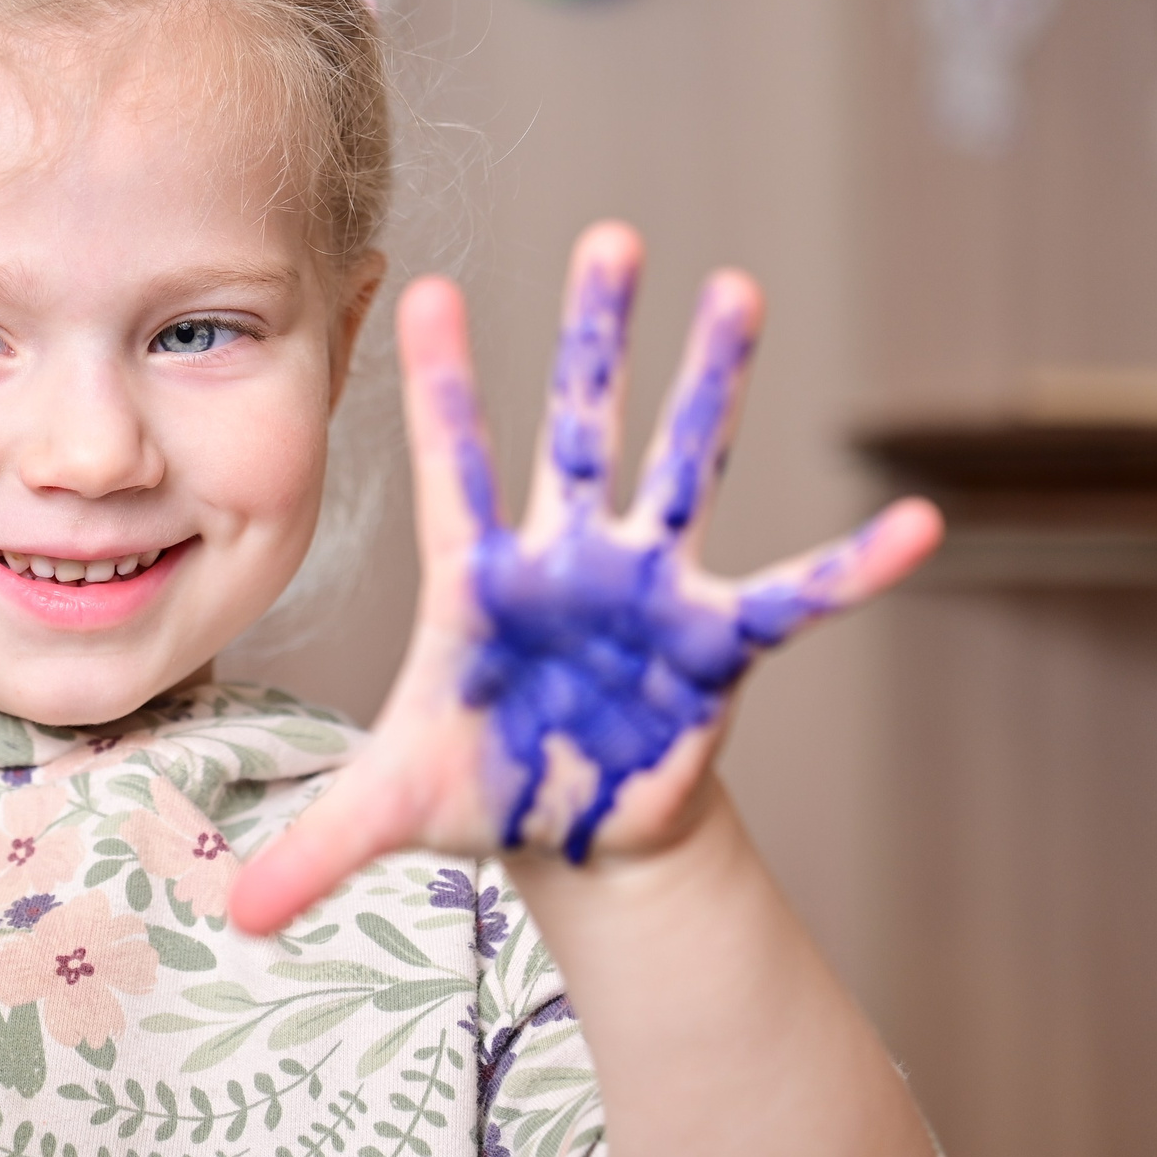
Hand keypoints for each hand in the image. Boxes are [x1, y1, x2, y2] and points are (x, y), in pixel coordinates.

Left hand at [233, 224, 940, 930]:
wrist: (568, 821)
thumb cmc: (477, 783)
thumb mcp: (393, 811)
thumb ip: (318, 847)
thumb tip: (236, 918)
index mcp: (478, 579)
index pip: (452, 465)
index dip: (440, 383)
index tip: (420, 284)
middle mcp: (567, 559)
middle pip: (580, 429)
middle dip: (595, 338)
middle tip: (612, 238)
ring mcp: (648, 589)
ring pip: (685, 467)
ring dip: (713, 385)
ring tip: (738, 290)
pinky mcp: (716, 645)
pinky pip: (796, 598)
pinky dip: (857, 569)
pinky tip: (920, 526)